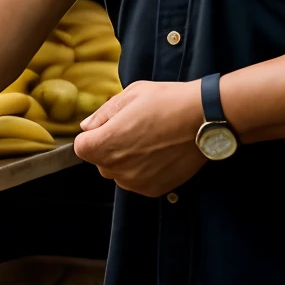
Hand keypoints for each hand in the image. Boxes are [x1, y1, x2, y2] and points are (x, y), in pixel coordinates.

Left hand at [73, 80, 205, 195]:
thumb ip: (103, 114)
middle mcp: (117, 168)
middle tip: (134, 128)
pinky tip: (159, 152)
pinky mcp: (154, 189)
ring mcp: (136, 182)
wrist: (203, 119)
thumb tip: (87, 126)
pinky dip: (144, 170)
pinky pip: (138, 181)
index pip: (81, 147)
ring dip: (126, 160)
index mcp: (106, 143)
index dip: (93, 134)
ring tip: (149, 140)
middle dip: (110, 147)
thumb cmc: (167, 102)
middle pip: (100, 161)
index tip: (109, 125)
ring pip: (119, 172)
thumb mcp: (130, 95)